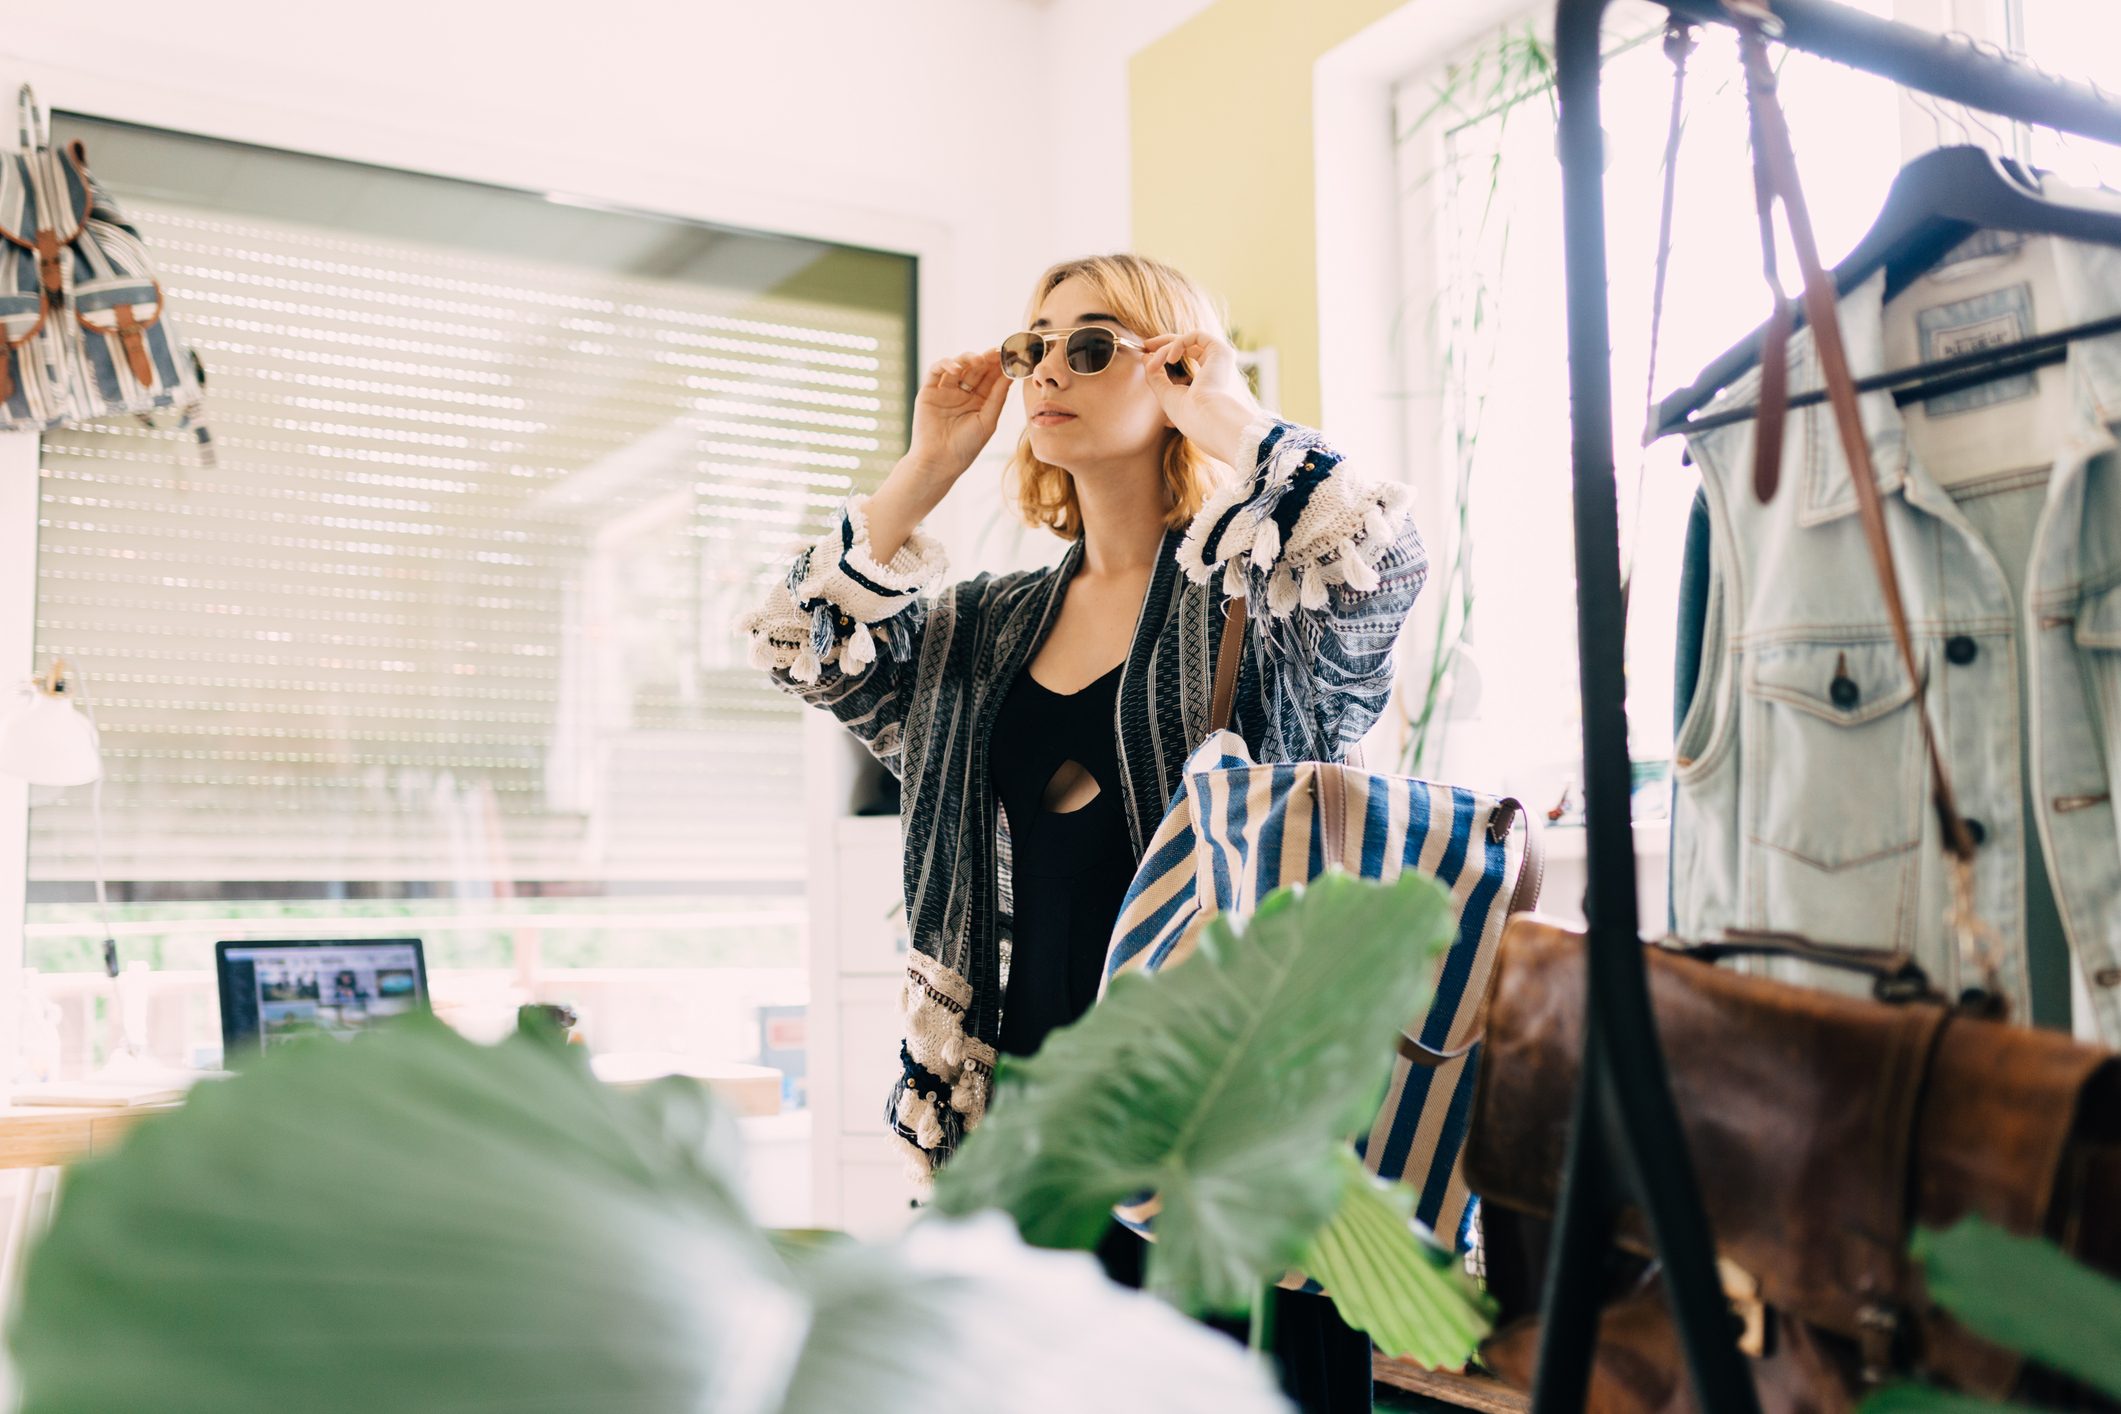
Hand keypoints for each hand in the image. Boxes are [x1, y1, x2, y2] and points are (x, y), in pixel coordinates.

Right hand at [904, 349, 1008, 485]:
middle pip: (976, 369)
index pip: (991, 377)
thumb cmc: (966, 446)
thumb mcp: (988, 421)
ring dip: (968, 358)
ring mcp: (946, 390)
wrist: (939, 461)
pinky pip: (935, 371)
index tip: (1012, 355)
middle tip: (997, 351)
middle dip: (987, 358)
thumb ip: (997, 397)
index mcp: (980, 401)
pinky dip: (945, 364)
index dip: (1000, 365)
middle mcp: (963, 393)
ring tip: (979, 361)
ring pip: (958, 365)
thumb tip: (1010, 374)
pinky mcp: (929, 391)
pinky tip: (956, 369)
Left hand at [1142, 330, 1266, 464]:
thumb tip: (1145, 357)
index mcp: (1208, 378)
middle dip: (1164, 343)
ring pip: (1188, 340)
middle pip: (1188, 344)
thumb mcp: (1165, 393)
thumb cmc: (1188, 414)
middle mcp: (1217, 366)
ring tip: (1154, 364)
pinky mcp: (1221, 351)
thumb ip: (1155, 375)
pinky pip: (1195, 335)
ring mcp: (1220, 358)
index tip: (1147, 353)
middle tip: (1146, 345)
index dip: (1166, 351)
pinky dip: (1178, 343)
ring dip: (1166, 349)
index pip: (1188, 354)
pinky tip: (1170, 358)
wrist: (1205, 419)